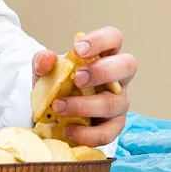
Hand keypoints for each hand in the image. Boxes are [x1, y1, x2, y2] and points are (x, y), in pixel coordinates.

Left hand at [31, 26, 137, 146]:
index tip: (78, 49)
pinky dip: (86, 133)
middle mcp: (117, 78)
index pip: (113, 38)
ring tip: (58, 107)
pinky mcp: (114, 127)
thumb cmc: (57, 86)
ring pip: (114, 102)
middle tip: (77, 78)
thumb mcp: (44, 72)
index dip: (100, 40)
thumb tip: (48, 59)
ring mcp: (119, 103)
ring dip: (84, 105)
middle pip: (128, 65)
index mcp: (103, 56)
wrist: (52, 115)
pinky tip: (68, 129)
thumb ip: (42, 62)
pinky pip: (108, 133)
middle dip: (102, 71)